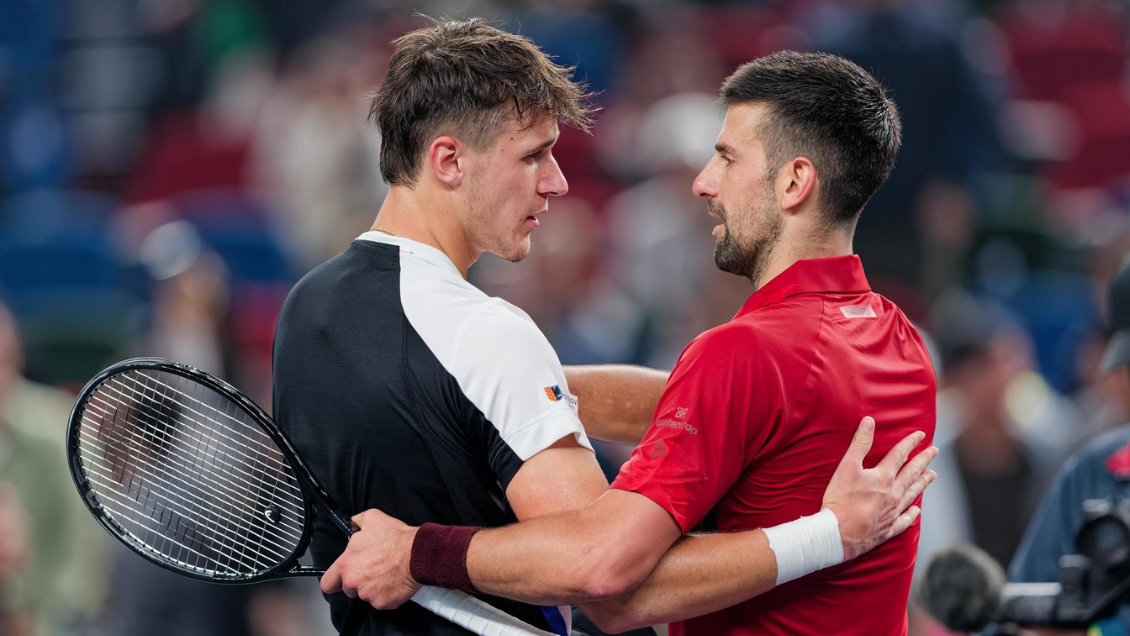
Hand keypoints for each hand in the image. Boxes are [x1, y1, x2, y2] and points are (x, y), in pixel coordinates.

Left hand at [320, 509, 420, 609]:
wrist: (418, 554)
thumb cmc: (396, 538)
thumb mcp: (372, 518)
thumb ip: (356, 522)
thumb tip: (352, 523)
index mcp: (346, 564)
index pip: (327, 582)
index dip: (334, 581)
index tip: (339, 580)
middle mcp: (353, 582)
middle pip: (348, 589)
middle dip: (358, 582)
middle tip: (373, 570)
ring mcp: (368, 595)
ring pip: (366, 595)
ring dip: (373, 587)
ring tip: (387, 573)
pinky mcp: (382, 603)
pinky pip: (381, 601)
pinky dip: (387, 594)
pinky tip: (395, 581)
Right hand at [822, 416, 937, 560]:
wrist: (838, 534)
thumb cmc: (840, 500)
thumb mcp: (847, 467)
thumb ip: (860, 443)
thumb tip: (869, 421)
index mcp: (884, 477)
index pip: (900, 455)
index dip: (911, 443)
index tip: (921, 434)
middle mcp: (893, 494)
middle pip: (912, 474)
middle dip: (924, 460)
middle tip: (935, 451)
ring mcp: (892, 513)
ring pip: (912, 495)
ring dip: (923, 483)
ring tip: (933, 475)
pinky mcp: (887, 529)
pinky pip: (905, 520)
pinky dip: (912, 514)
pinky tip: (916, 511)